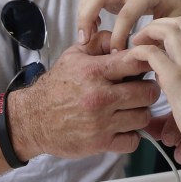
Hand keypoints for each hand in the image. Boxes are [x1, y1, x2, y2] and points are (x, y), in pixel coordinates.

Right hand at [10, 43, 159, 159]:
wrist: (32, 119)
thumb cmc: (57, 85)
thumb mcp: (74, 55)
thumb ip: (101, 41)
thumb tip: (125, 37)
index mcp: (95, 71)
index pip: (136, 63)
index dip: (147, 62)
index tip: (146, 66)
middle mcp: (100, 97)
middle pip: (149, 92)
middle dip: (148, 89)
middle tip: (140, 89)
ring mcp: (101, 123)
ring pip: (144, 117)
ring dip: (140, 112)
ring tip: (130, 108)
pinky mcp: (100, 144)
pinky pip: (132, 141)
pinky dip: (131, 135)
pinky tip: (123, 127)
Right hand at [76, 0, 180, 52]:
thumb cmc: (180, 4)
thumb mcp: (176, 21)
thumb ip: (161, 36)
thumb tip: (144, 54)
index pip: (126, 14)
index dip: (118, 36)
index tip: (115, 54)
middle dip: (86, 17)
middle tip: (84, 41)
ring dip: (83, 12)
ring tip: (86, 35)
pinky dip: (86, 8)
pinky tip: (94, 26)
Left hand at [126, 18, 180, 162]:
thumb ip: (180, 82)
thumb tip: (160, 78)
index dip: (164, 29)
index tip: (150, 42)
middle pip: (177, 22)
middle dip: (154, 25)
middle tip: (140, 41)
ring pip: (166, 30)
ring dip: (146, 33)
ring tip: (135, 47)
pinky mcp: (176, 79)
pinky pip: (152, 54)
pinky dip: (138, 52)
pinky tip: (131, 62)